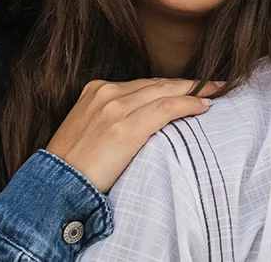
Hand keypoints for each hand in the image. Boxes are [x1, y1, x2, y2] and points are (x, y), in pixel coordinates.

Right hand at [44, 78, 221, 191]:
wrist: (55, 185)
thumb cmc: (74, 166)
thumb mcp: (90, 129)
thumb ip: (113, 118)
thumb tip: (145, 122)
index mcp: (95, 90)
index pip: (142, 84)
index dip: (170, 85)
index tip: (189, 87)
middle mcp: (106, 93)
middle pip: (156, 83)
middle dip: (187, 84)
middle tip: (213, 85)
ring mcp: (115, 109)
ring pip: (165, 91)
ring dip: (194, 92)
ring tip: (215, 92)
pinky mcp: (125, 128)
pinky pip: (166, 108)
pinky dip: (188, 105)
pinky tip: (204, 107)